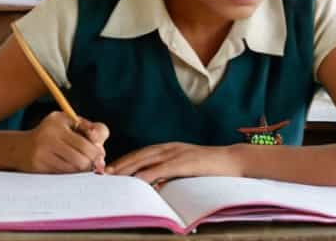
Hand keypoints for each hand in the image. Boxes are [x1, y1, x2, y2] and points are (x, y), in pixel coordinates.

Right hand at [15, 112, 107, 173]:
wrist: (20, 148)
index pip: (86, 143)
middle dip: (92, 164)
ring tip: (82, 166)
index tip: (99, 155)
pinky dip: (71, 175)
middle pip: (82, 159)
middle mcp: (49, 137)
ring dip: (82, 171)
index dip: (97, 152)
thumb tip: (101, 150)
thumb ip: (87, 129)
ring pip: (74, 169)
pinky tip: (70, 170)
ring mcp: (42, 153)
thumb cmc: (50, 134)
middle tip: (94, 165)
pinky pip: (63, 175)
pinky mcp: (39, 167)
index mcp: (58, 122)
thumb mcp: (67, 123)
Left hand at [106, 142, 244, 185]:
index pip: (141, 154)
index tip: (109, 169)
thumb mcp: (186, 169)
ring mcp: (177, 153)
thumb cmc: (210, 168)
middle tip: (102, 172)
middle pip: (138, 155)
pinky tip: (138, 179)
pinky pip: (164, 168)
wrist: (233, 160)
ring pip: (147, 159)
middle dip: (119, 163)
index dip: (124, 160)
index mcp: (169, 149)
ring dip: (128, 167)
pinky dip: (149, 173)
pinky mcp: (185, 161)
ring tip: (112, 176)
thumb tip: (155, 186)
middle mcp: (169, 148)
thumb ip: (170, 174)